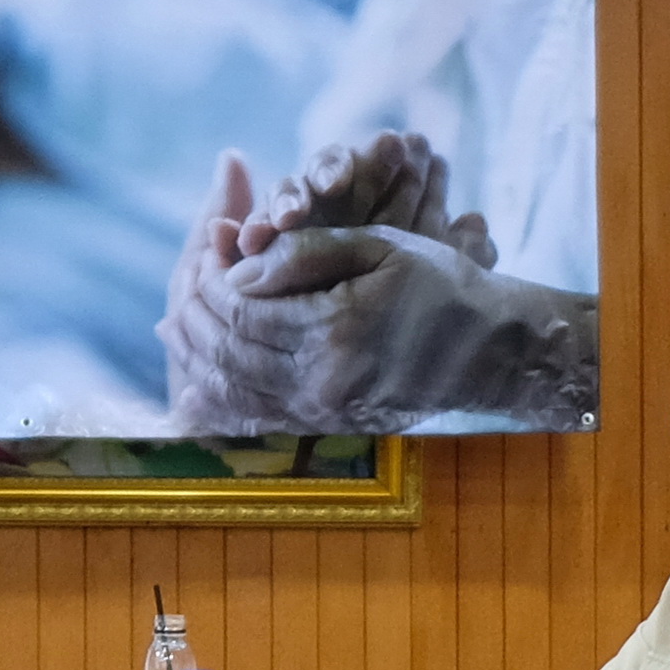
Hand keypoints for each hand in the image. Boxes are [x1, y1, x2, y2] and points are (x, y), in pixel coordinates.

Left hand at [161, 145, 596, 435]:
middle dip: (195, 314)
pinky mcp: (328, 424)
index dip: (210, 277)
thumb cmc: (439, 285)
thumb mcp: (378, 246)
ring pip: (235, 386)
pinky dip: (222, 395)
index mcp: (333, 329)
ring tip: (176, 323)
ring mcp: (323, 410)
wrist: (493, 351)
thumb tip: (235, 271)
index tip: (205, 248)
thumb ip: (303, 253)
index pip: (239, 307)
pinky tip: (201, 378)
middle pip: (228, 349)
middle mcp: (322, 380)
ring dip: (198, 355)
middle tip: (182, 285)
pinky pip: (257, 415)